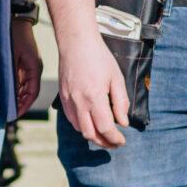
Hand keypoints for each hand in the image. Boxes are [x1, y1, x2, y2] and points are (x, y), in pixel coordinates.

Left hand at [13, 22, 43, 112]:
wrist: (18, 21)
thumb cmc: (15, 36)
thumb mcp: (12, 56)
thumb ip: (12, 73)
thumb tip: (11, 91)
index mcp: (34, 69)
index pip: (32, 92)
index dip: (25, 105)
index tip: (16, 114)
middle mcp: (35, 70)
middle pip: (30, 92)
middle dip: (22, 104)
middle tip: (10, 114)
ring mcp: (31, 67)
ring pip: (27, 88)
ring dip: (19, 98)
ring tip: (9, 107)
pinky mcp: (26, 64)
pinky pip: (23, 81)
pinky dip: (18, 90)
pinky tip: (10, 95)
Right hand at [56, 31, 128, 149]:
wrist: (76, 42)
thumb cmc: (99, 57)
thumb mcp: (117, 78)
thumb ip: (121, 102)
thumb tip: (123, 122)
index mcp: (95, 97)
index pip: (105, 128)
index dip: (114, 138)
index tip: (122, 141)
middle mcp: (79, 102)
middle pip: (90, 134)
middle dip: (104, 142)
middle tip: (114, 143)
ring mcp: (69, 100)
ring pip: (80, 129)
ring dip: (93, 136)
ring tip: (104, 135)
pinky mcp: (63, 97)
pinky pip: (71, 119)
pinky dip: (82, 126)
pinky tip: (91, 123)